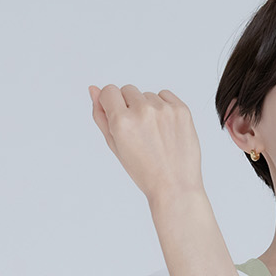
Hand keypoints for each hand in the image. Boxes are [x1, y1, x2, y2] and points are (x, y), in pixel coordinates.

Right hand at [89, 83, 203, 201]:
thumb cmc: (143, 170)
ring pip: (147, 95)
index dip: (110, 103)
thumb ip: (101, 115)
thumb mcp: (114, 145)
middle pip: (128, 90)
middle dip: (129, 105)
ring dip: (147, 108)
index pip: (109, 91)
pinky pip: (165, 96)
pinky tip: (165, 128)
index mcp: (122, 122)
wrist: (174, 185)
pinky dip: (163, 107)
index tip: (117, 116)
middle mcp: (143, 111)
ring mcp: (164, 110)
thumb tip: (93, 90)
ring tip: (154, 134)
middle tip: (138, 131)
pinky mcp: (181, 110)